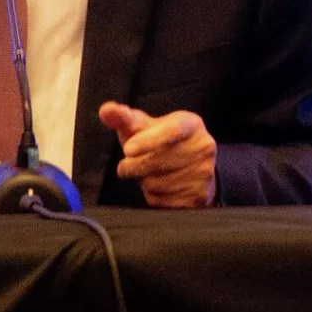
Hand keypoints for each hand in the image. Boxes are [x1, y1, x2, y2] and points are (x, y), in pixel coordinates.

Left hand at [98, 101, 217, 207]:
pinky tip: (158, 187)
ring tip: (148, 174)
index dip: (148, 141)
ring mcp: (204, 173)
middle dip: (134, 166)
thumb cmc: (163, 143)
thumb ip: (124, 118)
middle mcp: (203, 147)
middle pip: (159, 161)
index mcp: (191, 124)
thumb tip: (107, 110)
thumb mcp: (146, 127)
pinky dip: (153, 197)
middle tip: (128, 165)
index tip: (128, 149)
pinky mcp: (199, 196)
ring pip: (158, 183)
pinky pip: (164, 201)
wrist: (193, 167)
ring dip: (143, 182)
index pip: (171, 131)